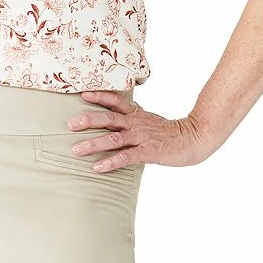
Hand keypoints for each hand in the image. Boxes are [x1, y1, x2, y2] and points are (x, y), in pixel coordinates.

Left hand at [68, 91, 220, 172]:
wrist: (193, 139)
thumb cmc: (169, 134)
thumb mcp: (149, 122)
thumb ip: (132, 121)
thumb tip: (115, 122)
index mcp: (137, 114)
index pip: (116, 101)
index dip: (99, 97)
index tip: (83, 94)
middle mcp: (137, 123)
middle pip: (108, 118)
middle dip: (88, 120)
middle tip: (69, 124)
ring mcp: (141, 137)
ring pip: (113, 138)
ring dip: (93, 143)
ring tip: (75, 150)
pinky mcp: (147, 152)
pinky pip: (125, 157)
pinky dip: (110, 162)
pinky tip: (97, 167)